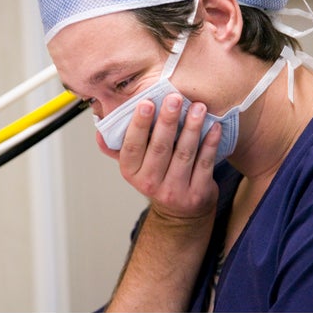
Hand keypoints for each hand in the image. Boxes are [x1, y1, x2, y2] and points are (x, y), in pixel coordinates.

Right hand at [97, 93, 221, 220]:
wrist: (179, 214)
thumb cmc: (157, 178)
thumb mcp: (134, 166)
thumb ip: (118, 148)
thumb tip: (99, 130)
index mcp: (131, 172)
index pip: (132, 146)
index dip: (139, 125)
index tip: (146, 102)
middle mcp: (150, 183)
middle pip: (159, 148)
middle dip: (167, 121)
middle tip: (174, 98)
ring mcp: (175, 190)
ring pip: (184, 154)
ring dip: (191, 128)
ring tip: (198, 107)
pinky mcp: (197, 193)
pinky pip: (204, 164)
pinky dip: (210, 144)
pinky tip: (213, 126)